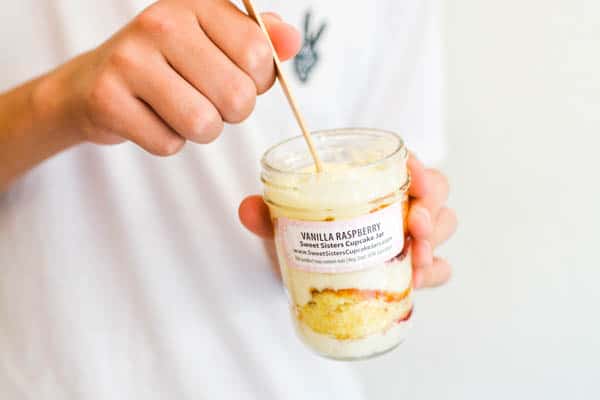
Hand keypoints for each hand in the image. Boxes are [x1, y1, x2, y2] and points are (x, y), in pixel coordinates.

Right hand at [36, 0, 300, 154]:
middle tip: (207, 99)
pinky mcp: (107, 97)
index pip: (257, 53)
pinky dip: (168, 141)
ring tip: (180, 110)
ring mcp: (130, 59)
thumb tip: (293, 40)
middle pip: (237, 96)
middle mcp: (161, 22)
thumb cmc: (167, 65)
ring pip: (203, 124)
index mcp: (196, 3)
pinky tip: (151, 118)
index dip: (259, 81)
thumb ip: (259, 40)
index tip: (239, 78)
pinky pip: (168, 144)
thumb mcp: (215, 42)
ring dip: (201, 131)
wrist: (93, 83)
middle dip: (231, 112)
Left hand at [238, 155, 456, 288]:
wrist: (310, 275)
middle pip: (436, 192)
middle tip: (416, 226)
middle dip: (432, 207)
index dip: (417, 164)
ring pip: (443, 226)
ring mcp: (410, 234)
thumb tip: (247, 209)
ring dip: (434, 242)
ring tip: (415, 259)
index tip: (412, 173)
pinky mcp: (413, 265)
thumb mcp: (287, 224)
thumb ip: (268, 214)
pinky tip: (416, 281)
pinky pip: (440, 267)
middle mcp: (398, 203)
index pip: (407, 162)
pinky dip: (433, 273)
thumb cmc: (306, 237)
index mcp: (372, 182)